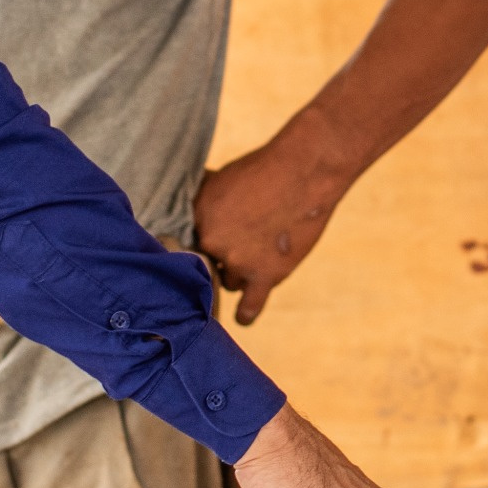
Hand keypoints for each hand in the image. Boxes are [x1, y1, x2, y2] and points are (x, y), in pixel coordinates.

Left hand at [193, 117, 350, 324]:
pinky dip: (245, 313)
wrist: (305, 171)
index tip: (212, 241)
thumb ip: (202, 203)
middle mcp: (212, 242)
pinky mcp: (266, 275)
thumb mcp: (222, 179)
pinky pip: (249, 305)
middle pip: (208, 264)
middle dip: (222, 255)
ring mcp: (239, 261)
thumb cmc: (265, 170)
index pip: (188, 244)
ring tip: (257, 254)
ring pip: (230, 281)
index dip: (203, 242)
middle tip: (240, 243)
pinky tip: (243, 317)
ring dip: (241, 272)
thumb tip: (182, 212)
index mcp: (198, 216)